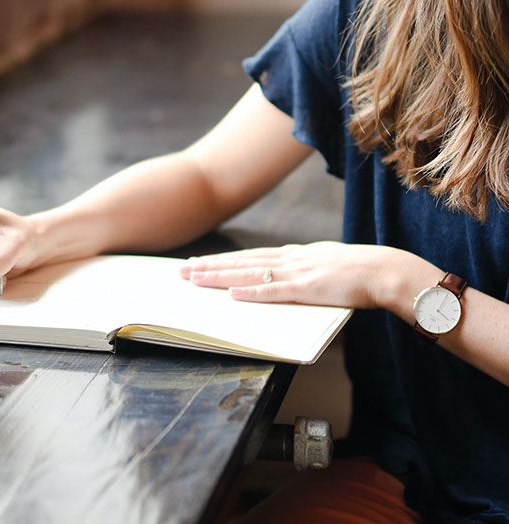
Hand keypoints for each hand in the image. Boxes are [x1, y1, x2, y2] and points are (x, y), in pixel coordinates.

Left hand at [180, 241, 430, 309]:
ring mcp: (297, 273)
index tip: (199, 263)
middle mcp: (290, 259)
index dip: (222, 260)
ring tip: (194, 279)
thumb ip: (303, 268)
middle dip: (209, 266)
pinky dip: (251, 292)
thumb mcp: (324, 264)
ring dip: (220, 276)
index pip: (249, 256)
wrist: (386, 271)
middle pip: (241, 261)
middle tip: (181, 271)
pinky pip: (274, 292)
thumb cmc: (359, 271)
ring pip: (249, 273)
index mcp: (294, 255)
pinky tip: (231, 293)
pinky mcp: (308, 289)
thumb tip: (286, 275)